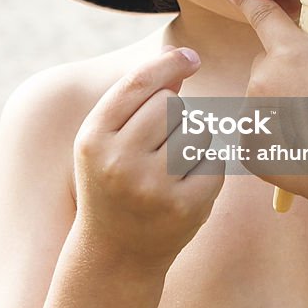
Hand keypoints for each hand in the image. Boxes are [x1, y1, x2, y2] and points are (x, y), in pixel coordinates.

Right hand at [73, 47, 223, 272]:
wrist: (116, 253)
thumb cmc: (112, 181)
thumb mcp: (106, 139)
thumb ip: (136, 97)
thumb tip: (178, 55)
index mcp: (93, 138)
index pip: (137, 84)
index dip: (167, 64)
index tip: (190, 56)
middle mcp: (119, 162)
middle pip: (170, 104)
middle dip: (174, 113)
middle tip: (159, 142)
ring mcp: (153, 187)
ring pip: (196, 129)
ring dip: (192, 139)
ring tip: (168, 166)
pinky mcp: (186, 207)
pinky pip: (214, 159)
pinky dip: (207, 165)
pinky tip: (185, 184)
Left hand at [226, 0, 307, 213]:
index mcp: (291, 53)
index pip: (261, 14)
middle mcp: (262, 80)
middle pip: (270, 63)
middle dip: (290, 71)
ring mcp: (251, 116)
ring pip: (264, 97)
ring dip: (284, 103)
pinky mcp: (248, 147)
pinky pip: (262, 128)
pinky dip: (279, 133)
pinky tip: (306, 145)